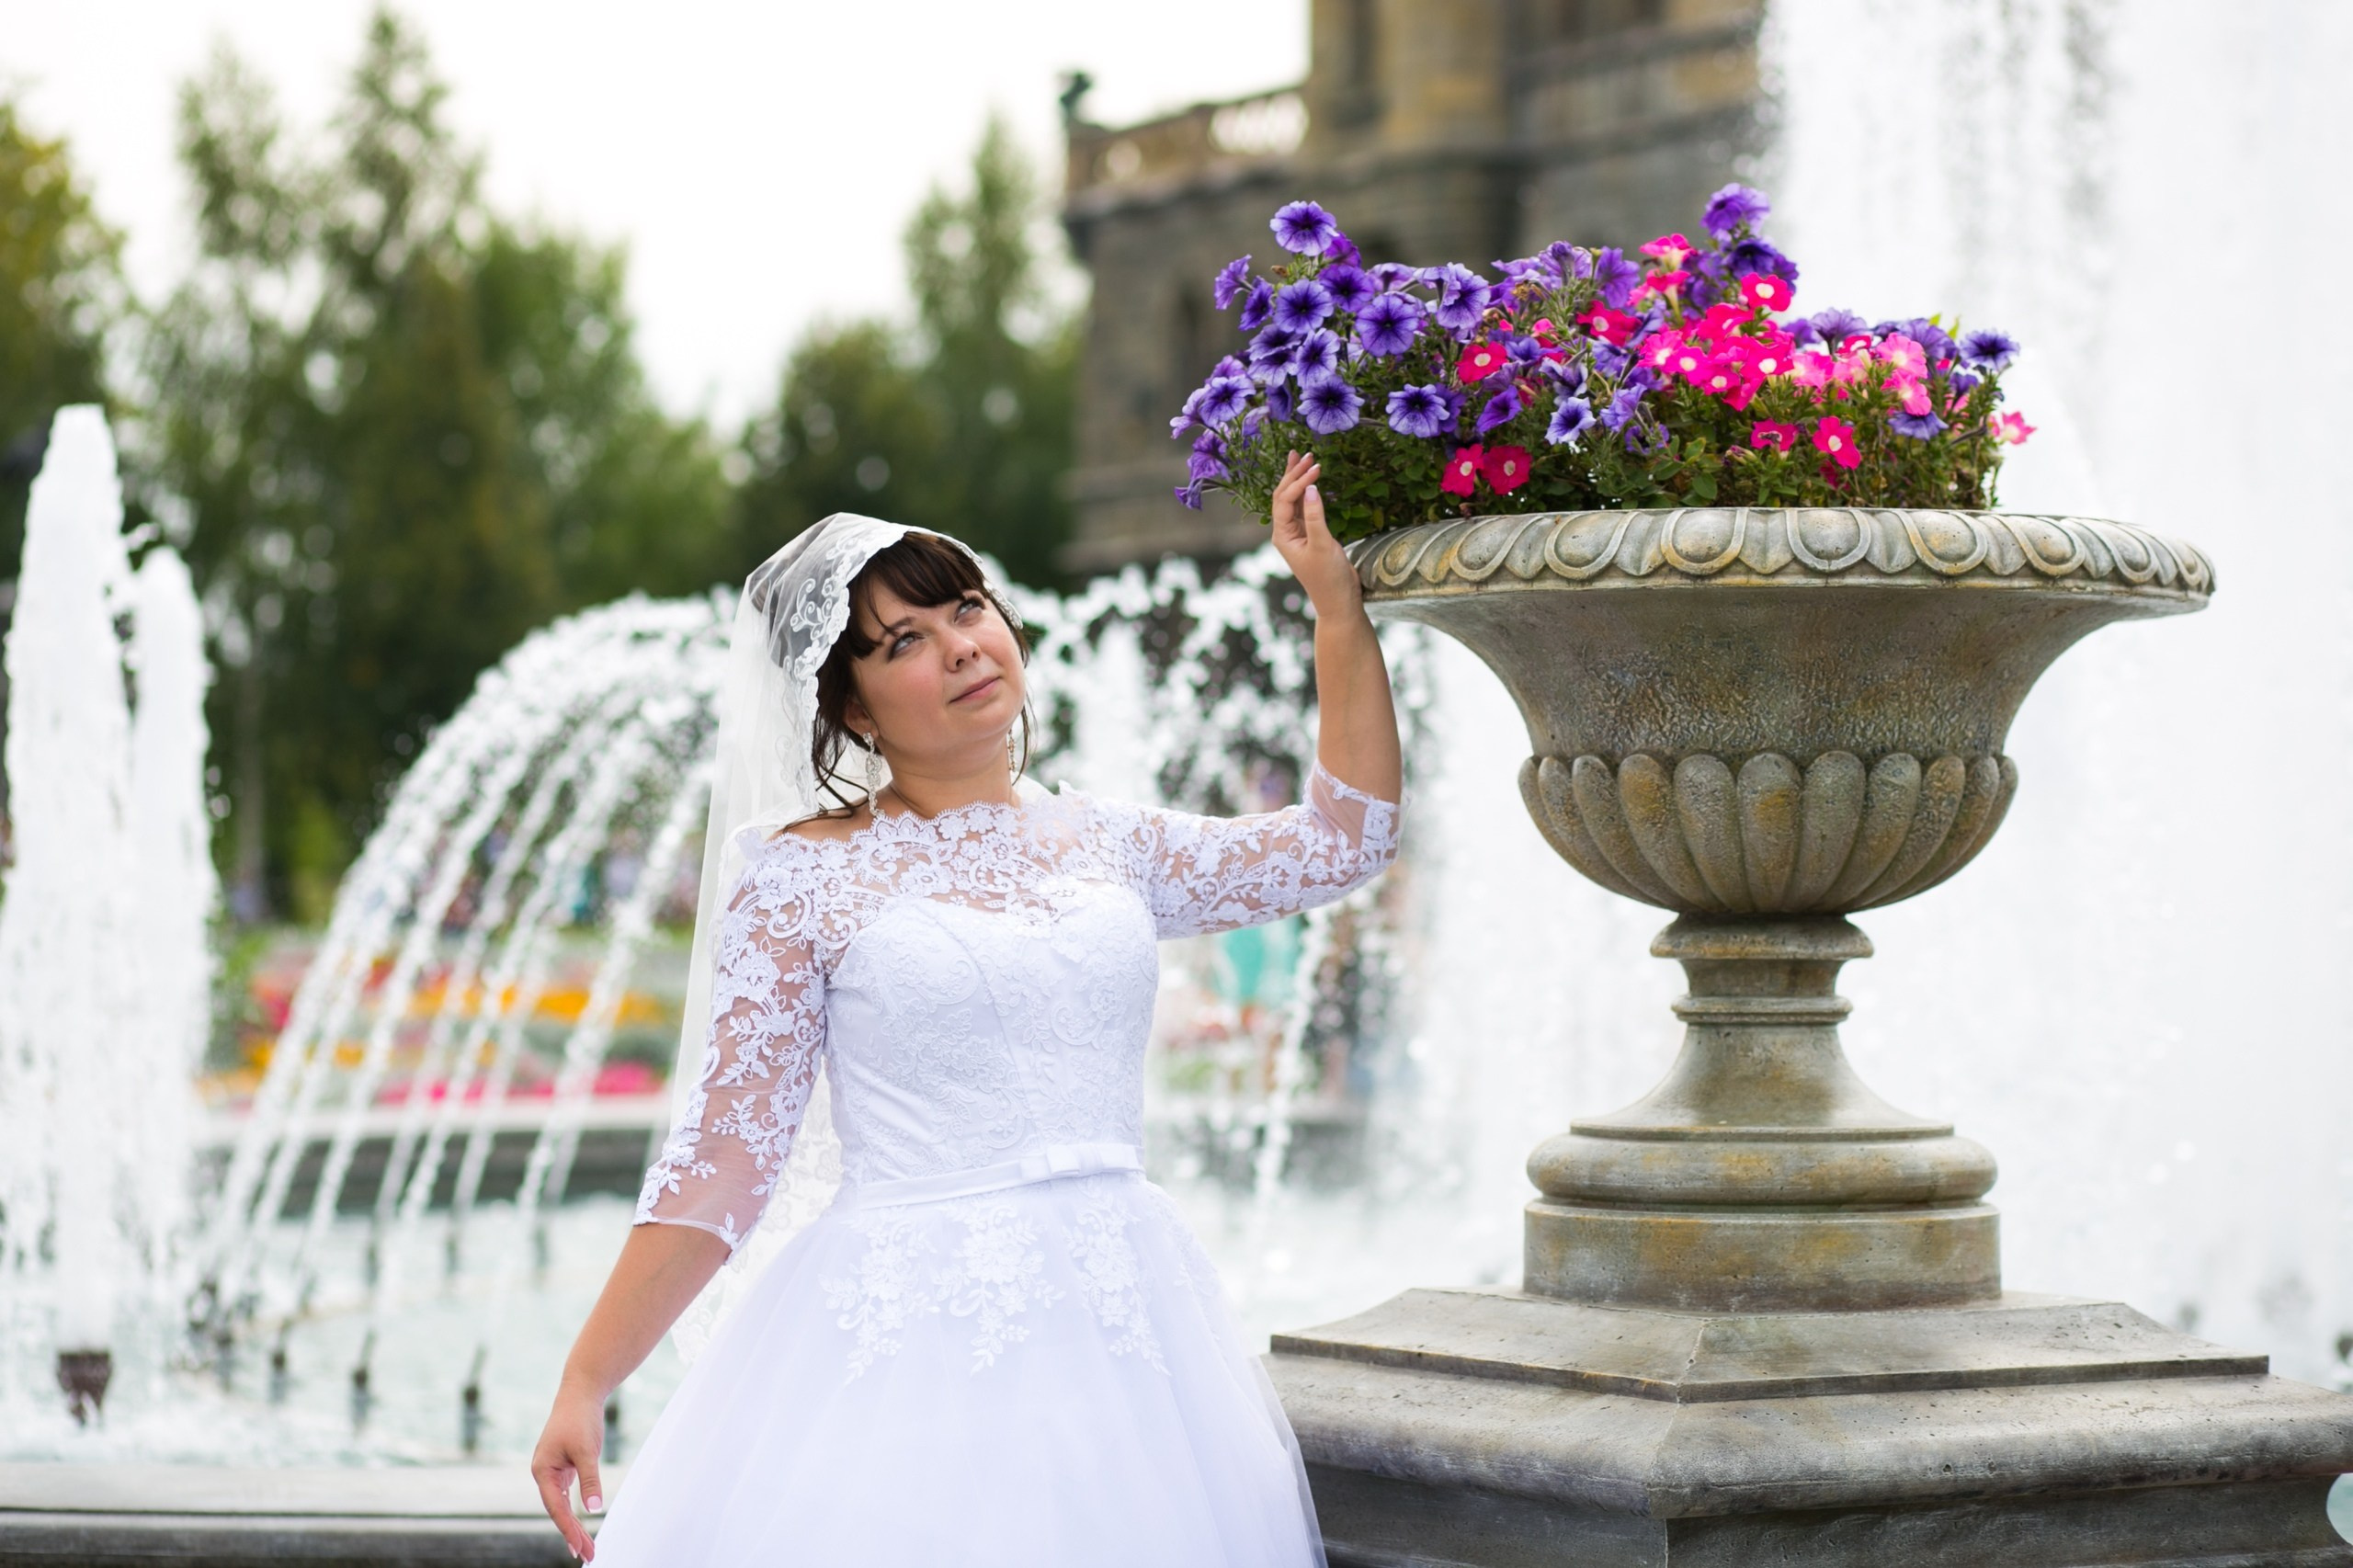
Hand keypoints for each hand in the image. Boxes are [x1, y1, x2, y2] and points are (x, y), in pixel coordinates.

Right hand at [531, 1385, 605, 1560]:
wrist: (580, 1393)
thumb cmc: (580, 1420)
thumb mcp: (587, 1451)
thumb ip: (589, 1481)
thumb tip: (594, 1509)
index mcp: (543, 1471)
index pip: (556, 1509)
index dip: (569, 1530)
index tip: (580, 1549)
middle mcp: (544, 1473)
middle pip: (557, 1511)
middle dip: (572, 1534)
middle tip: (587, 1555)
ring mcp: (552, 1470)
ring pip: (561, 1504)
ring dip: (573, 1524)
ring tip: (584, 1547)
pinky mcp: (563, 1466)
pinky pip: (566, 1494)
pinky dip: (573, 1509)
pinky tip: (579, 1523)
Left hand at [1269, 450, 1359, 615]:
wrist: (1339, 601)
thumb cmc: (1329, 578)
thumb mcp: (1323, 546)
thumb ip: (1316, 517)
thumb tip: (1312, 488)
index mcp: (1282, 535)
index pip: (1285, 500)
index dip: (1299, 481)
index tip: (1317, 467)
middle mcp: (1286, 532)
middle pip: (1284, 496)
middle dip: (1294, 474)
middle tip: (1306, 454)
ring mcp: (1297, 533)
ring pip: (1294, 500)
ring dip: (1299, 480)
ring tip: (1304, 458)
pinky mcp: (1310, 535)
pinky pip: (1305, 508)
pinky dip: (1308, 492)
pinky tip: (1312, 480)